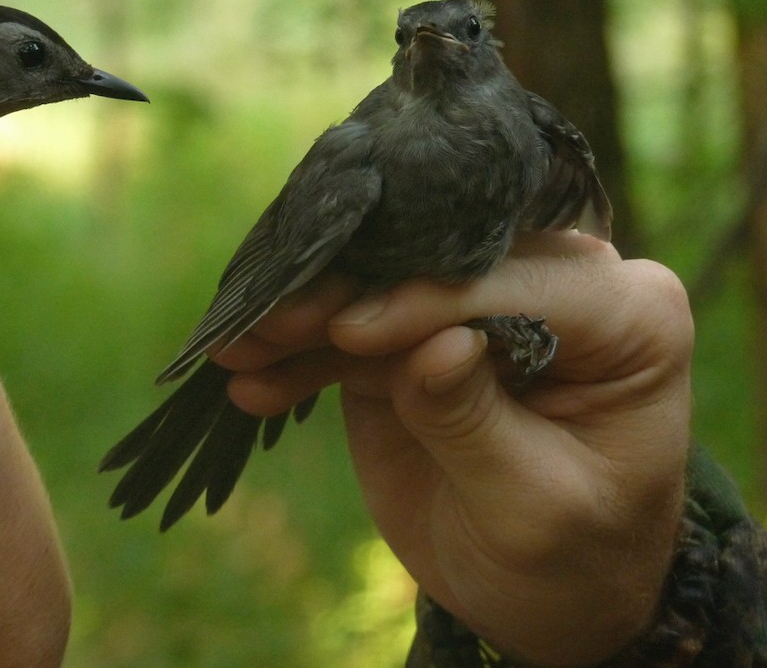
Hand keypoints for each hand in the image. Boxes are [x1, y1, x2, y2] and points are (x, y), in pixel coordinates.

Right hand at [215, 231, 691, 665]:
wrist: (540, 597)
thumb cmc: (571, 558)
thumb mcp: (536, 506)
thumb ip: (480, 422)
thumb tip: (437, 346)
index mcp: (626, 314)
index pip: (512, 282)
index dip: (427, 300)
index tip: (351, 332)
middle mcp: (555, 285)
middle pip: (435, 264)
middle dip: (345, 293)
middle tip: (265, 324)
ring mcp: (475, 304)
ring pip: (376, 289)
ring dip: (303, 319)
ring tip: (235, 351)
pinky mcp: (414, 336)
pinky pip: (347, 334)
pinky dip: (299, 357)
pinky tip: (251, 383)